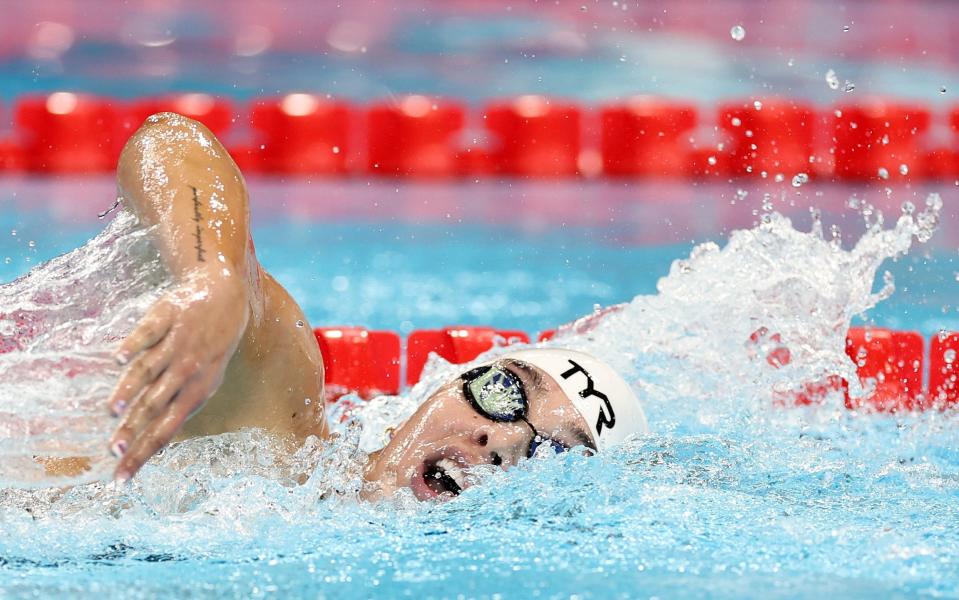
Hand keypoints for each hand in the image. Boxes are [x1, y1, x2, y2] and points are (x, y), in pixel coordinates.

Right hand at [106, 268, 249, 481]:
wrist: (225, 296)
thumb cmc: (210, 349)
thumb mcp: (204, 382)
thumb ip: (178, 408)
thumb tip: (153, 443)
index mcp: (196, 392)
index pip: (167, 430)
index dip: (144, 454)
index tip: (121, 478)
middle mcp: (187, 370)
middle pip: (156, 405)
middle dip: (134, 429)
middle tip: (113, 450)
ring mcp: (178, 343)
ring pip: (151, 370)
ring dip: (131, 389)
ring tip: (113, 410)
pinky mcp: (167, 316)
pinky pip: (148, 333)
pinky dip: (134, 345)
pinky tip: (119, 359)